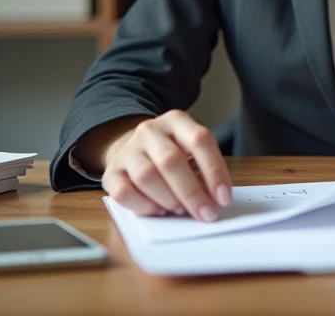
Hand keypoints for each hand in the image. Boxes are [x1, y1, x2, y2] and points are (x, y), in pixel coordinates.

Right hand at [98, 110, 232, 221]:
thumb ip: (203, 172)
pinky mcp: (111, 172)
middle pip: (171, 161)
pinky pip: (124, 192)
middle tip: (206, 214)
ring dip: (168, 199)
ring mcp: (128, 150)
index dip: (214, 171)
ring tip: (180, 210)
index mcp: (177, 121)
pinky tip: (158, 211)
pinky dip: (144, 206)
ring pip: (146, 176)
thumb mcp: (191, 153)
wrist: (133, 150)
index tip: (224, 198)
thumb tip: (214, 201)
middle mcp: (150, 131)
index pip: (199, 140)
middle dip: (192, 193)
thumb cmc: (172, 155)